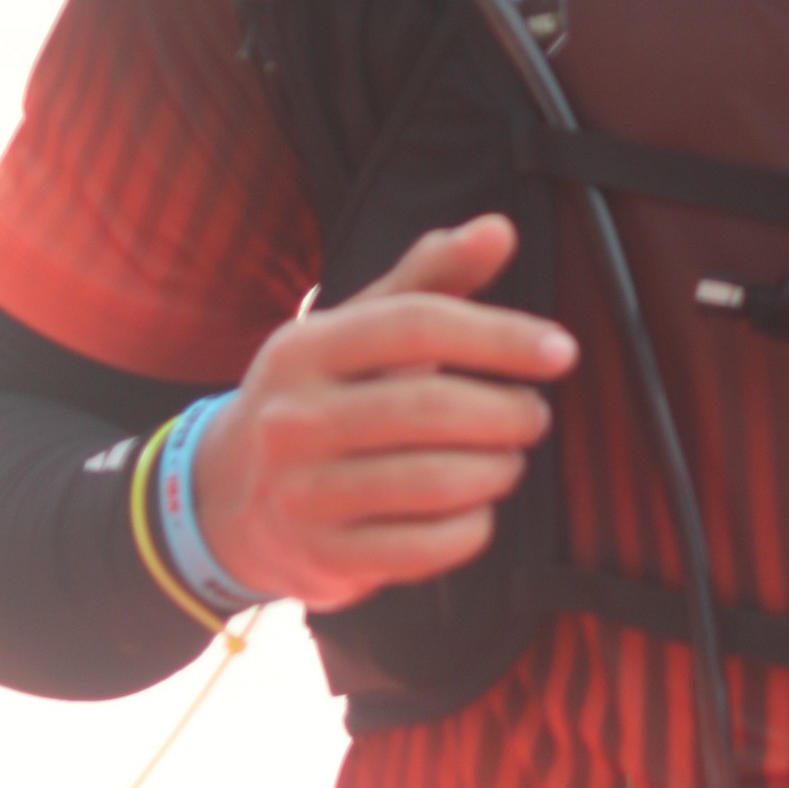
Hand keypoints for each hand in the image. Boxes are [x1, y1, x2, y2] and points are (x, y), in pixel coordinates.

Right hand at [192, 217, 578, 607]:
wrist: (228, 497)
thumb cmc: (320, 397)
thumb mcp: (355, 330)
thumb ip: (428, 279)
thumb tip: (498, 229)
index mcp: (303, 348)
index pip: (417, 325)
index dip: (500, 335)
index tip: (560, 351)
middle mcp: (292, 419)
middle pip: (431, 408)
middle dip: (507, 413)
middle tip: (533, 415)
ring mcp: (302, 494)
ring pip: (434, 483)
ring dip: (497, 470)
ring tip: (509, 459)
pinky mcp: (321, 558)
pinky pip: (424, 548)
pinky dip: (470, 528)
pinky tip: (476, 508)